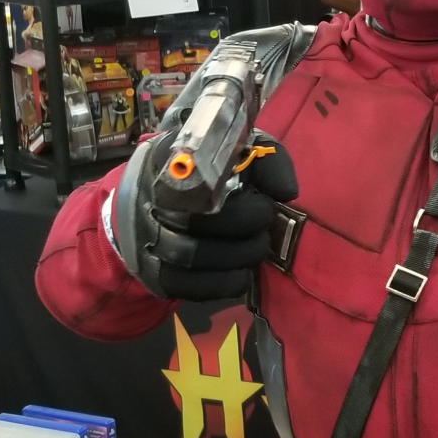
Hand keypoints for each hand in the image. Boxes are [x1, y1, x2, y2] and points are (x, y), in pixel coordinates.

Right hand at [114, 130, 297, 300]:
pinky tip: (243, 273)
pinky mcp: (156, 273)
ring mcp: (151, 237)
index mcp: (177, 160)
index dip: (241, 200)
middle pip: (199, 220)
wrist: (167, 195)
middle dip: (247, 226)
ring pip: (195, 255)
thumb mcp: (245, 151)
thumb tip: (286, 193)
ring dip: (240, 255)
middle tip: (264, 224)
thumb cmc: (215, 169)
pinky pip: (192, 286)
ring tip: (258, 246)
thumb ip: (270, 162)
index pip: (205, 179)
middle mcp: (154, 198)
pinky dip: (226, 283)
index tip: (264, 203)